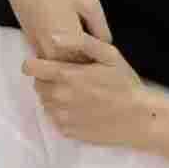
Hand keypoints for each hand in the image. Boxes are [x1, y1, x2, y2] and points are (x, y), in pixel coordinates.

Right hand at [1, 0, 112, 61]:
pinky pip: (53, 62)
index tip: (111, 55)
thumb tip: (105, 47)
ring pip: (64, 68)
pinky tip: (71, 46)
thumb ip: (101, 30)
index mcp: (70, 42)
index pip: (94, 61)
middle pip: (79, 69)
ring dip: (76, 63)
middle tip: (100, 53)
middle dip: (90, 63)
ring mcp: (41, 52)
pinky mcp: (33, 48)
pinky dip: (63, 59)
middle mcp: (53, 52)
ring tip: (86, 49)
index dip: (104, 59)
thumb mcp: (90, 4)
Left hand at [21, 33, 164, 149]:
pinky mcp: (66, 131)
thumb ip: (81, 43)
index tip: (49, 64)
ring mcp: (61, 116)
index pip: (30, 68)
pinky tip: (82, 109)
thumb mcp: (110, 56)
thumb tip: (53, 36)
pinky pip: (55, 118)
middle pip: (38, 85)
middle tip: (72, 79)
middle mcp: (58, 97)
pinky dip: (63, 113)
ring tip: (79, 94)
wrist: (138, 118)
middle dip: (49, 80)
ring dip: (55, 97)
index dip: (37, 63)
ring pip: (45, 102)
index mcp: (66, 76)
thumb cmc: (125, 84)